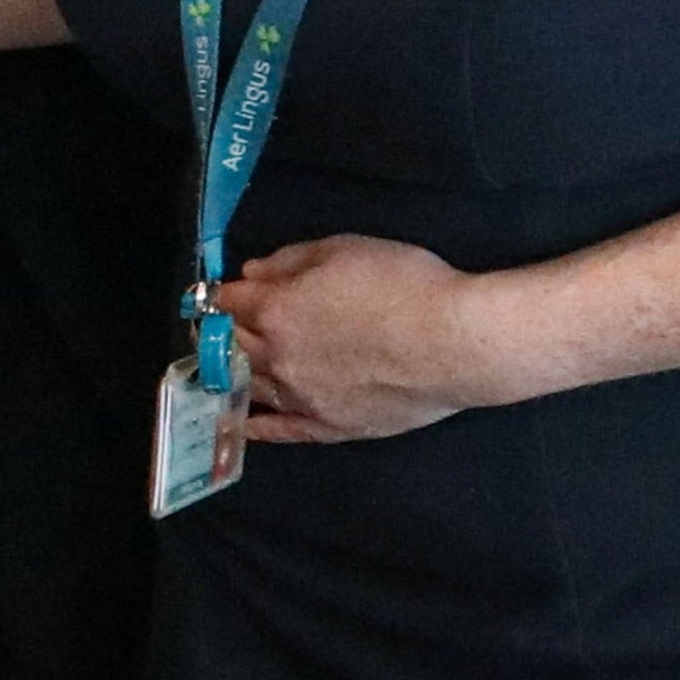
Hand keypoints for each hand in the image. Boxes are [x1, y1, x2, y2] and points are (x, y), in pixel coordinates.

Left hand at [210, 236, 511, 444]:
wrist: (457, 342)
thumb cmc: (406, 285)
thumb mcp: (345, 250)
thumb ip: (290, 260)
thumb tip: (250, 274)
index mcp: (276, 310)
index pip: (228, 302)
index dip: (222, 294)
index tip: (223, 293)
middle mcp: (277, 357)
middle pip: (231, 344)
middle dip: (223, 331)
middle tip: (221, 328)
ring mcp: (301, 397)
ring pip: (249, 385)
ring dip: (232, 373)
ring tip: (225, 366)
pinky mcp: (329, 427)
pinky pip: (280, 430)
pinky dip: (254, 425)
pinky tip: (239, 421)